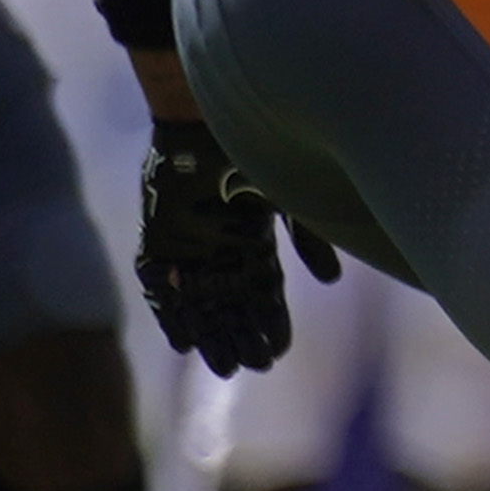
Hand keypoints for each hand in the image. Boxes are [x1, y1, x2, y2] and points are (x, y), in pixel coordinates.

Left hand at [133, 126, 338, 375]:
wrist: (200, 123)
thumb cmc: (248, 154)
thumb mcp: (288, 199)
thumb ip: (307, 239)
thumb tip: (330, 281)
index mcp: (253, 241)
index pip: (264, 294)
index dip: (270, 324)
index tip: (276, 353)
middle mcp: (220, 250)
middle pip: (232, 306)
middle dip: (241, 337)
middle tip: (249, 367)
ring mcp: (188, 248)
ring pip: (201, 304)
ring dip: (210, 335)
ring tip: (221, 366)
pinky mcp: (158, 242)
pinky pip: (163, 288)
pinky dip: (171, 314)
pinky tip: (182, 341)